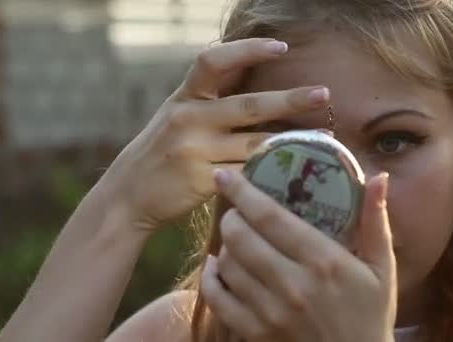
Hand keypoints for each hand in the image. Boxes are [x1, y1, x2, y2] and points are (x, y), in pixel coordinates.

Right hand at [99, 38, 330, 231]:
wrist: (128, 194)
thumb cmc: (161, 151)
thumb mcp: (176, 116)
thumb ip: (209, 100)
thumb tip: (256, 80)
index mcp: (184, 97)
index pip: (214, 61)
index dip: (247, 50)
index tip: (281, 47)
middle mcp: (188, 118)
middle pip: (248, 105)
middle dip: (290, 100)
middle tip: (323, 94)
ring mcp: (193, 151)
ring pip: (254, 144)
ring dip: (293, 142)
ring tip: (325, 137)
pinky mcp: (200, 181)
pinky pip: (246, 174)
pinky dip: (272, 172)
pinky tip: (294, 170)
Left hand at [200, 169, 396, 341]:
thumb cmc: (370, 316)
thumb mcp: (382, 268)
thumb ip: (375, 222)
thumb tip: (378, 176)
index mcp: (324, 261)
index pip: (270, 216)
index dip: (242, 191)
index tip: (224, 175)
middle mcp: (293, 284)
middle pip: (240, 237)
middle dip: (231, 217)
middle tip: (236, 212)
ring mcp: (271, 312)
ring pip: (227, 265)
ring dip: (224, 246)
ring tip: (234, 240)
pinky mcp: (256, 334)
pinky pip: (218, 300)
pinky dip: (210, 280)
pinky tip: (216, 268)